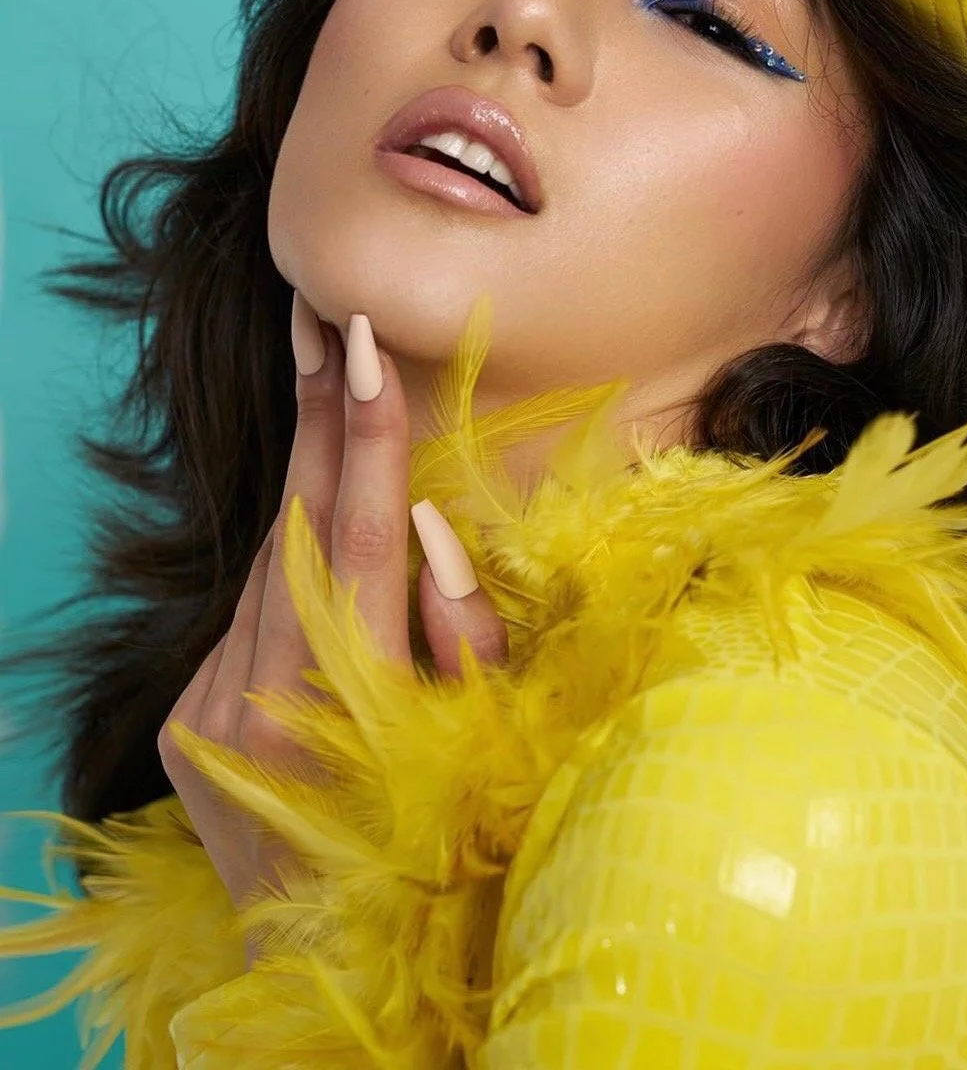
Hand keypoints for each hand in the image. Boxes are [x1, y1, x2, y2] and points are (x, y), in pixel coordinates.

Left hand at [157, 290, 507, 957]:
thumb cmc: (439, 845)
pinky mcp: (182, 719)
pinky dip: (289, 571)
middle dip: (313, 414)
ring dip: (307, 487)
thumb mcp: (480, 743)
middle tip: (316, 318)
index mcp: (341, 699)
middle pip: (296, 523)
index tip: (358, 339)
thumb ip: (462, 632)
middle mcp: (252, 696)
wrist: (328, 953)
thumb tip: (425, 520)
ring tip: (332, 402)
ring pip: (267, 564)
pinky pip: (246, 613)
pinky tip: (324, 557)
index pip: (357, 533)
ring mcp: (204, 708)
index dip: (363, 431)